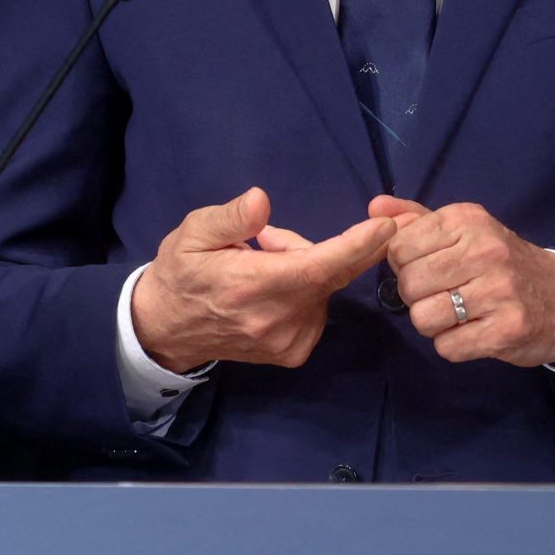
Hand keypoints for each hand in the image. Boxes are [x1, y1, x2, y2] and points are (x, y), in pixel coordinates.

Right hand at [131, 187, 395, 371]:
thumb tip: (261, 200)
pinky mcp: (293, 353)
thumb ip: (229, 217)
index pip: (316, 266)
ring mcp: (287, 342)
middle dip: (316, 246)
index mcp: (250, 285)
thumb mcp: (192, 233)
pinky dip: (306, 293)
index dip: (356, 247)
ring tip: (262, 268)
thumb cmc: (181, 273)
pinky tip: (272, 293)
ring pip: (323, 289)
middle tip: (266, 240)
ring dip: (307, 270)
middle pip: (328, 273)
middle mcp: (276, 319)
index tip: (387, 227)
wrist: (167, 330)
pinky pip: (318, 309)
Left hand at [373, 196, 554, 366]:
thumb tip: (375, 207)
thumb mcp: (466, 230)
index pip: (399, 246)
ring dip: (433, 324)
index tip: (427, 268)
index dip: (403, 264)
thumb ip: (417, 219)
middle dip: (416, 297)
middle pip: (408, 284)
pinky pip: (447, 347)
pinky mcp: (506, 331)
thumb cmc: (504, 262)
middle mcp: (484, 251)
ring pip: (423, 318)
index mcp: (468, 220)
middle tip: (443, 294)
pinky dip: (453, 345)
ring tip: (458, 314)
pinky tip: (473, 332)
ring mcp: (498, 292)